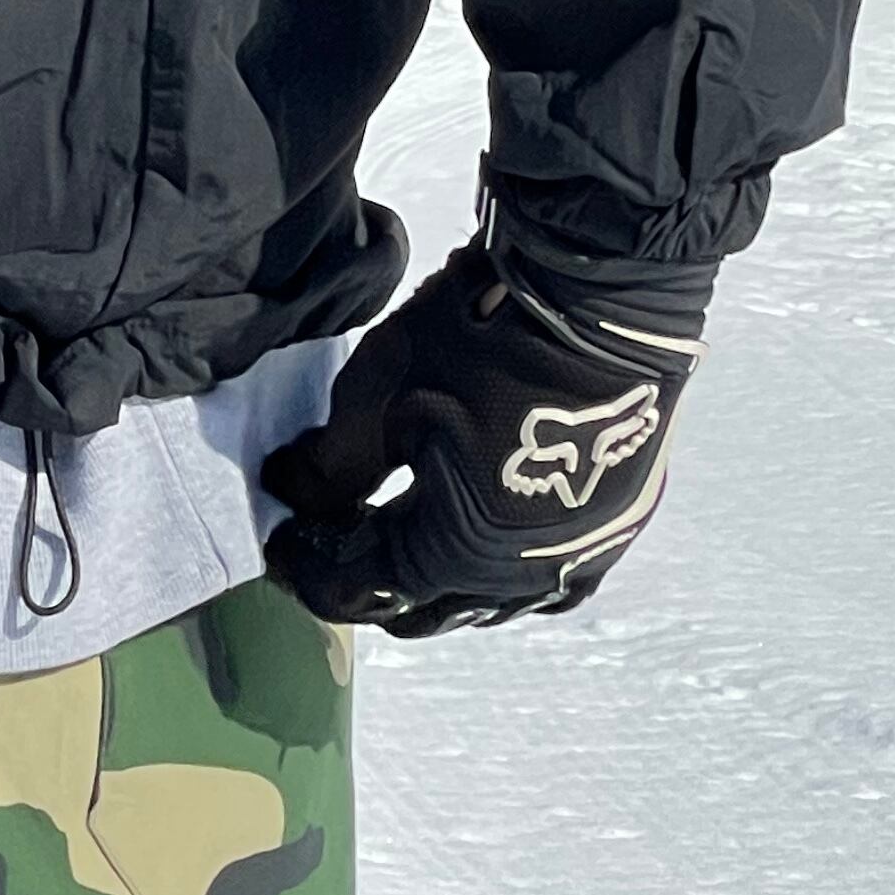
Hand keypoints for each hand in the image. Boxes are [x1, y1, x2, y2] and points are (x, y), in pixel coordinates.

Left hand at [261, 244, 705, 637]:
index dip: (309, 568)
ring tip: (396, 538)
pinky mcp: (615, 523)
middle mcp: (521, 576)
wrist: (600, 288)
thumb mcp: (380, 392)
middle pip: (422, 606)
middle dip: (367, 576)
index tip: (279, 541)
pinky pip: (548, 583)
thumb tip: (295, 497)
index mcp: (456, 552)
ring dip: (434, 580)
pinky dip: (502, 577)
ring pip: (486, 602)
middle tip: (331, 536)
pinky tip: (483, 551)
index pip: (359, 585)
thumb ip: (330, 466)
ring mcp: (578, 554)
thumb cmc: (480, 335)